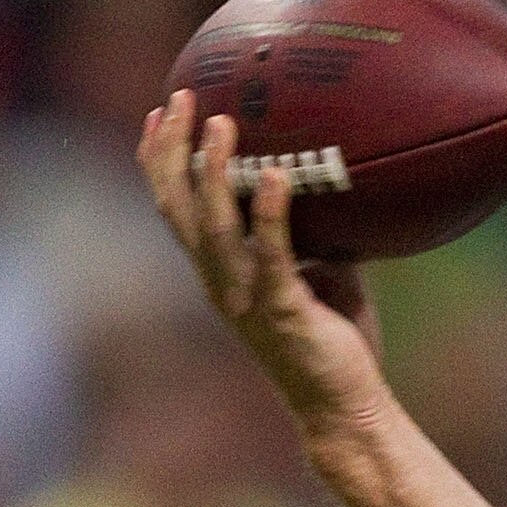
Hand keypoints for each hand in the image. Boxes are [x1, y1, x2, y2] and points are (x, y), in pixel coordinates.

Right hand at [137, 91, 385, 435]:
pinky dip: (269, 214)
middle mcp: (222, 283)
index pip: (176, 208)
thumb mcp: (324, 274)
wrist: (346, 408)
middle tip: (180, 97)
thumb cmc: (336, 343)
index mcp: (222, 273)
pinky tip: (275, 176)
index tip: (160, 113)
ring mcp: (247, 299)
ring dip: (212, 172)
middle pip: (178, 207)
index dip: (160, 161)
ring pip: (213, 227)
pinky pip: (270, 256)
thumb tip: (339, 181)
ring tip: (220, 122)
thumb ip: (315, 232)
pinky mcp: (281, 312)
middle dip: (173, 150)